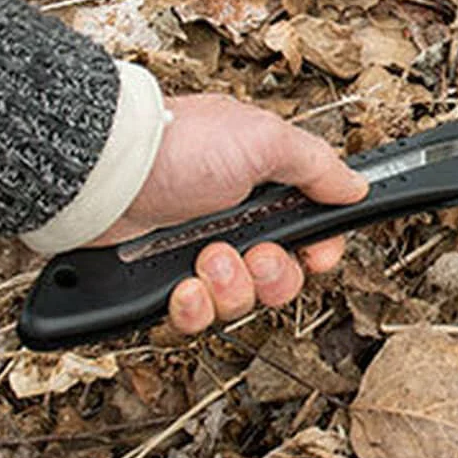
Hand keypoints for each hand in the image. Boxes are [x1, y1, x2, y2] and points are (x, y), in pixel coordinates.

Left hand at [91, 95, 365, 333]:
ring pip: (241, 301)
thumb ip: (317, 166)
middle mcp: (237, 221)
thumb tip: (355, 186)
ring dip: (230, 287)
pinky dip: (193, 308)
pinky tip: (183, 286)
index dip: (319, 251)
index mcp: (266, 186)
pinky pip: (197, 316)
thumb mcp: (263, 140)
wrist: (101, 175)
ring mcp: (200, 252)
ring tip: (205, 260)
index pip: (312, 232)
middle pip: (282, 276)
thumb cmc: (176, 147)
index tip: (315, 255)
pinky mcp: (164, 279)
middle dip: (272, 275)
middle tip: (252, 255)